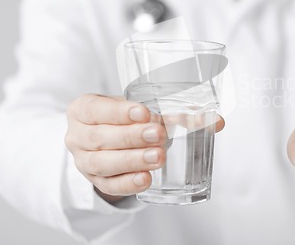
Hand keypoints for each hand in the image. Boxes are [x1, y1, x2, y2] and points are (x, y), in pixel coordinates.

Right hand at [65, 94, 224, 202]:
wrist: (105, 138)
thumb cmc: (125, 119)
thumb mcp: (140, 110)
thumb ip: (176, 113)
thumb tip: (218, 122)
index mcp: (83, 109)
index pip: (96, 108)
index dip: (119, 112)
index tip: (145, 113)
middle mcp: (77, 135)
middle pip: (100, 138)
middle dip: (131, 137)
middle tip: (159, 135)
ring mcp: (83, 161)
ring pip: (103, 163)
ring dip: (132, 160)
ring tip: (158, 158)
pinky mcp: (96, 181)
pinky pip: (109, 185)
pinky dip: (128, 183)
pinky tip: (146, 180)